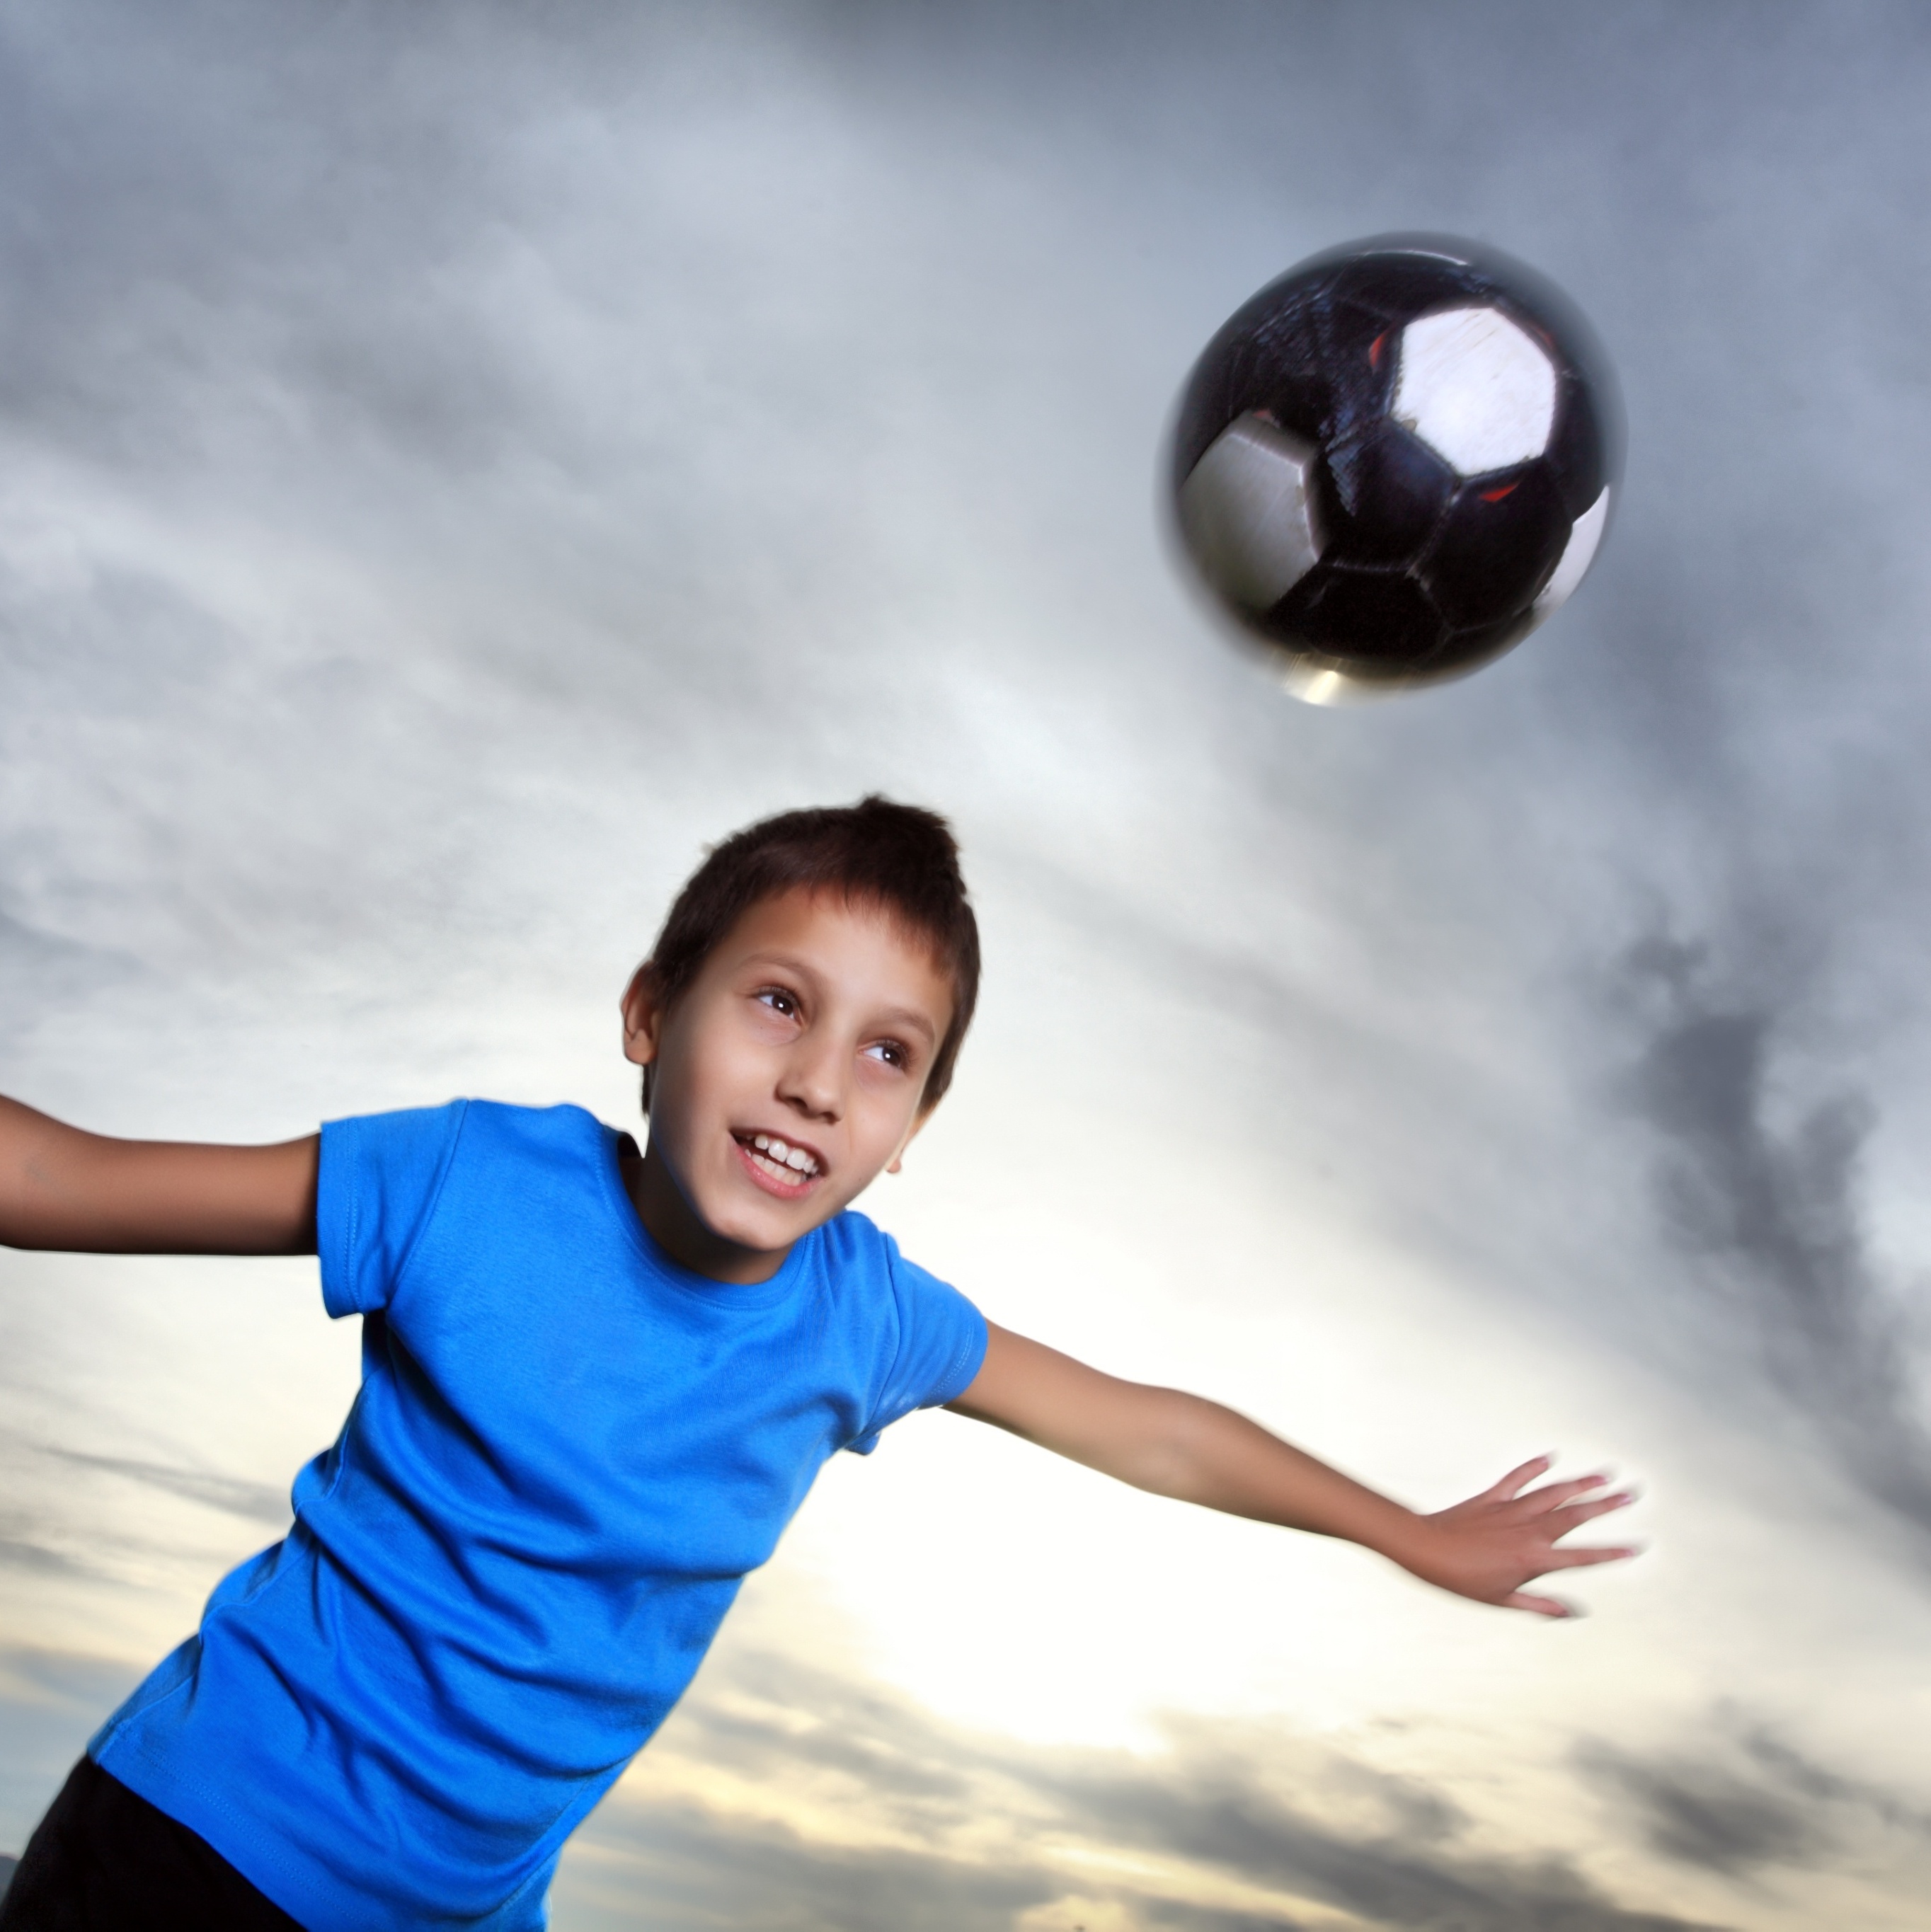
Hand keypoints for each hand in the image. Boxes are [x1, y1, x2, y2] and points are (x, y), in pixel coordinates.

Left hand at [1395, 1456, 1639, 1617]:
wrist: (1425, 1549)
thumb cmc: (1461, 1580)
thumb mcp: (1502, 1601)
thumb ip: (1541, 1606)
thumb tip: (1575, 1612)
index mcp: (1534, 1559)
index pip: (1583, 1557)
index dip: (1611, 1553)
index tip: (1635, 1547)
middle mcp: (1528, 1530)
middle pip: (1575, 1515)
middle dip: (1606, 1504)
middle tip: (1631, 1494)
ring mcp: (1511, 1510)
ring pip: (1553, 1493)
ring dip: (1580, 1483)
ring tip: (1604, 1475)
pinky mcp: (1493, 1497)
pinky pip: (1517, 1479)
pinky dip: (1533, 1468)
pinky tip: (1549, 1458)